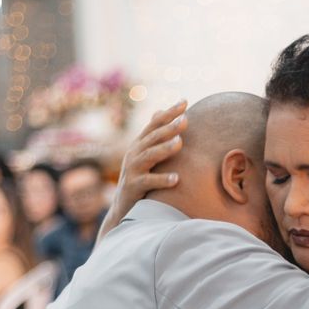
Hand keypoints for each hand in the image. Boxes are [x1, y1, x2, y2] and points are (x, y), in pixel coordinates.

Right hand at [97, 100, 187, 241]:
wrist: (123, 207)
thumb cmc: (139, 178)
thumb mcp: (145, 154)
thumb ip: (154, 135)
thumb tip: (159, 110)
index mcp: (139, 144)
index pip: (155, 124)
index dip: (168, 112)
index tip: (185, 101)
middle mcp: (134, 154)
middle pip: (152, 137)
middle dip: (169, 128)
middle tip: (186, 120)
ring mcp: (132, 170)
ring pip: (149, 156)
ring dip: (164, 149)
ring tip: (180, 144)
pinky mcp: (134, 187)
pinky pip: (149, 182)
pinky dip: (162, 180)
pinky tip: (177, 179)